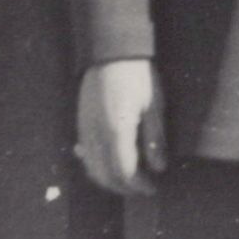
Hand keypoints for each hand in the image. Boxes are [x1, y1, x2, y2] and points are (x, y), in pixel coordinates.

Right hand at [77, 58, 166, 195]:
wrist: (110, 50)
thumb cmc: (137, 75)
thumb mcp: (153, 105)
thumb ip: (155, 139)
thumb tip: (158, 168)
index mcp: (117, 131)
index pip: (124, 171)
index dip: (138, 185)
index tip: (153, 187)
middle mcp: (96, 135)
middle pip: (106, 175)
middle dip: (125, 187)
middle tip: (143, 188)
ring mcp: (84, 129)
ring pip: (92, 168)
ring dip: (110, 179)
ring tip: (130, 179)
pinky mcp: (80, 123)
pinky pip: (86, 155)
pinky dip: (97, 167)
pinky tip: (111, 164)